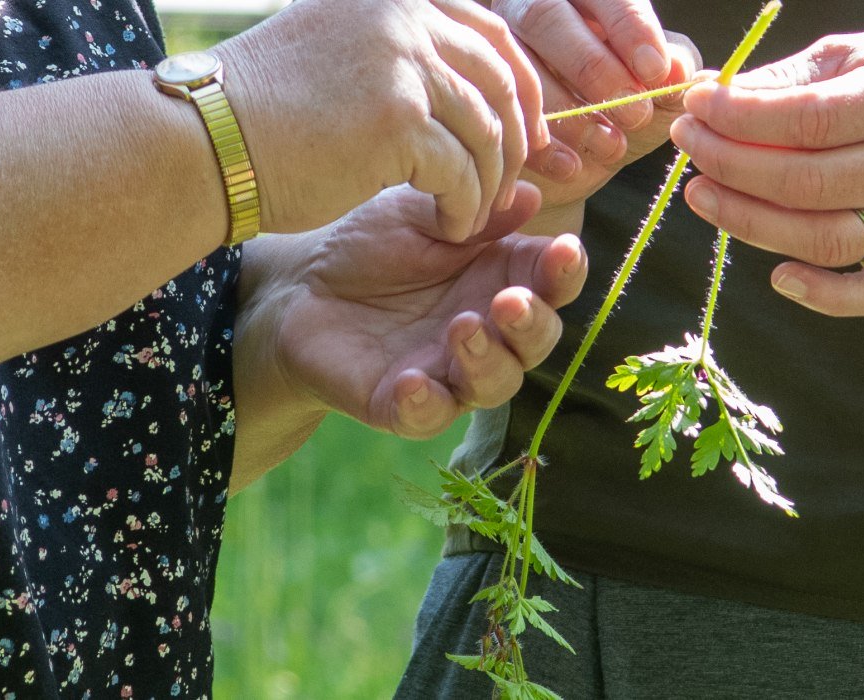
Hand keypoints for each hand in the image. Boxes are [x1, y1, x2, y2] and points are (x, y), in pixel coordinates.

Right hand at [214, 0, 545, 240]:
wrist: (203, 138)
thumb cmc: (265, 107)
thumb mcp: (339, 47)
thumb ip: (397, 49)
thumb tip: (469, 86)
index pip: (490, 34)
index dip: (520, 86)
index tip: (526, 130)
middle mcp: (405, 17)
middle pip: (500, 81)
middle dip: (518, 137)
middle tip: (515, 180)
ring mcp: (404, 65)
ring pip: (488, 133)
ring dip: (490, 182)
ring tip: (472, 212)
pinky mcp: (399, 121)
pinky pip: (463, 174)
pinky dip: (465, 208)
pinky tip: (449, 226)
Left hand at [261, 184, 585, 438]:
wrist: (297, 288)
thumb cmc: (369, 245)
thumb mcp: (416, 215)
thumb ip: (471, 212)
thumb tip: (528, 193)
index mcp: (502, 278)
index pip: (553, 281)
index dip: (566, 270)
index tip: (564, 250)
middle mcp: (490, 332)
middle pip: (537, 340)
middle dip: (532, 323)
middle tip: (510, 301)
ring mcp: (450, 372)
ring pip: (496, 383)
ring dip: (487, 360)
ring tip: (461, 327)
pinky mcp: (405, 405)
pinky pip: (428, 416)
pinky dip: (426, 403)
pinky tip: (413, 381)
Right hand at [490, 1, 700, 229]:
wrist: (582, 163)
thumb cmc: (624, 109)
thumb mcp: (657, 87)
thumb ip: (675, 68)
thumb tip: (682, 67)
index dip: (629, 27)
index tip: (655, 71)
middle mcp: (530, 7)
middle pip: (547, 17)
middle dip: (594, 67)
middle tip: (635, 112)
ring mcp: (496, 50)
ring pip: (518, 64)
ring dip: (569, 110)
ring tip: (611, 146)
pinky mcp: (477, 97)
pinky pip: (498, 113)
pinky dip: (541, 145)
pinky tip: (573, 166)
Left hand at [672, 30, 863, 316]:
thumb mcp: (858, 53)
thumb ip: (788, 78)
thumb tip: (710, 95)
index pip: (811, 118)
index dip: (742, 117)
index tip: (696, 103)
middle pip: (807, 183)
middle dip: (731, 164)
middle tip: (687, 144)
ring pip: (825, 239)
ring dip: (750, 223)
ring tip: (700, 193)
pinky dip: (826, 297)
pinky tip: (778, 278)